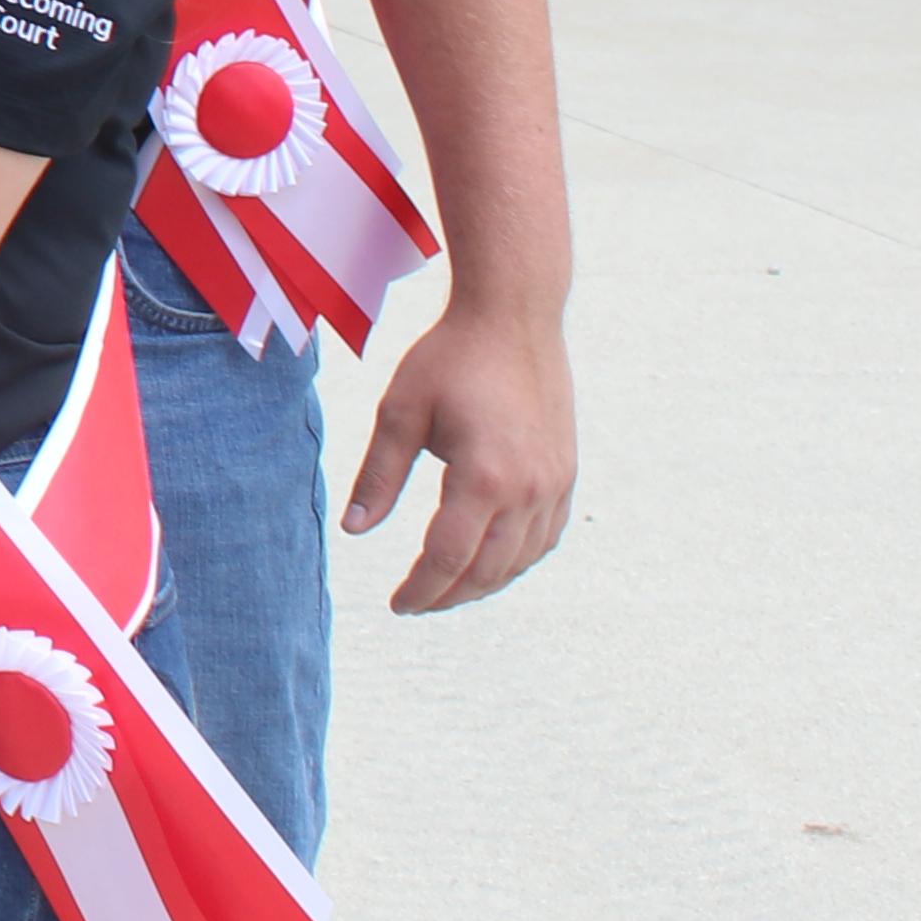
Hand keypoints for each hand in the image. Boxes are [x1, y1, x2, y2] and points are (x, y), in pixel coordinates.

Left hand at [344, 294, 573, 611]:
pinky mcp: (566, 473)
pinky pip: (544, 538)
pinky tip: (489, 562)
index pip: (447, 558)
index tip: (396, 605)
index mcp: (485, 476)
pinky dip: (515, 560)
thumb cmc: (449, 357)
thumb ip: (378, 475)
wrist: (514, 315)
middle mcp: (529, 488)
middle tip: (414, 603)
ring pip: (520, 560)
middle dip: (447, 595)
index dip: (420, 590)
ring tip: (445, 589)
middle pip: (486, 570)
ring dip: (483, 583)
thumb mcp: (400, 411)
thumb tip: (354, 529)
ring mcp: (555, 483)